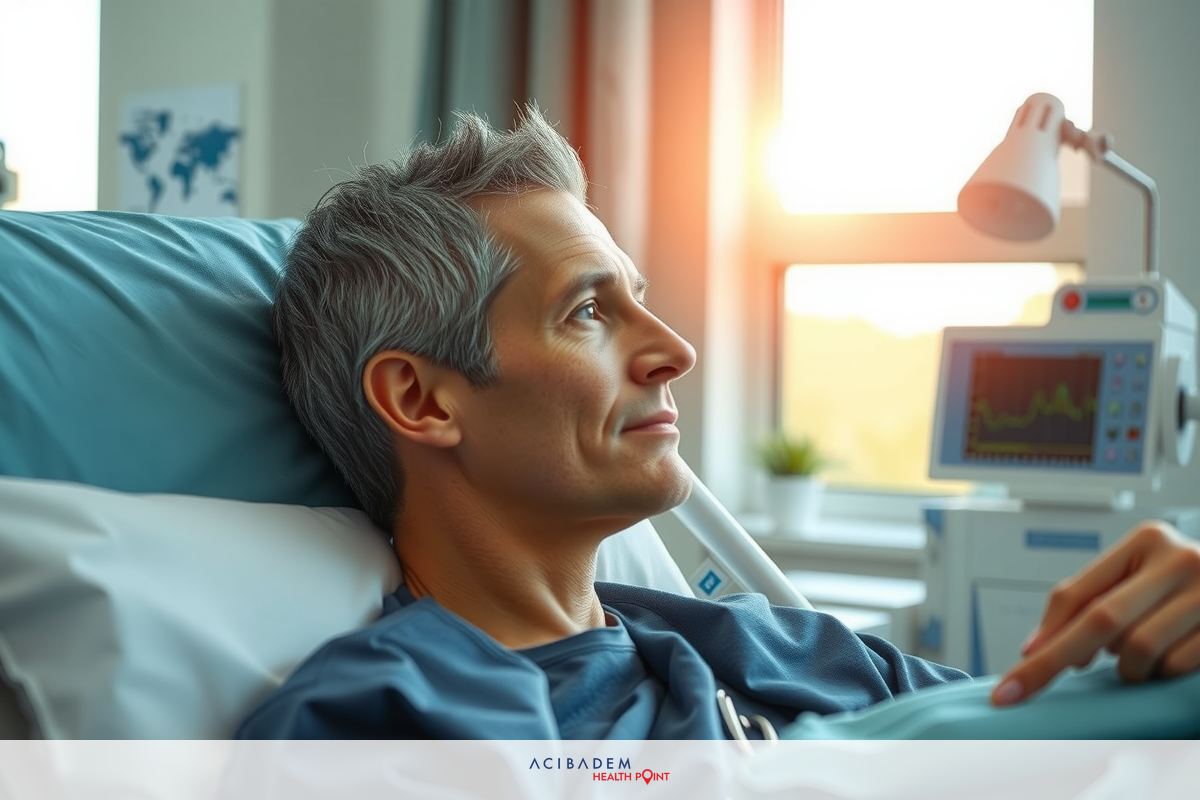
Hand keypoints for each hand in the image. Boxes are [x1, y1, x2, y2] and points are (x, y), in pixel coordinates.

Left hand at [991, 520, 1199, 705]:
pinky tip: (1169, 659)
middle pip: (1099, 622)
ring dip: (1128, 668)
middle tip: (1017, 691)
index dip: (1044, 635)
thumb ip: (1094, 601)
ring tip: (1139, 658)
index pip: (1076, 594)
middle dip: (1052, 662)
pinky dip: (1162, 672)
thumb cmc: (1187, 585)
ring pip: (1139, 650)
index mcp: (1146, 541)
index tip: (1014, 672)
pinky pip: (1176, 666)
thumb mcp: (1142, 577)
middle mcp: (1179, 559)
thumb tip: (1038, 645)